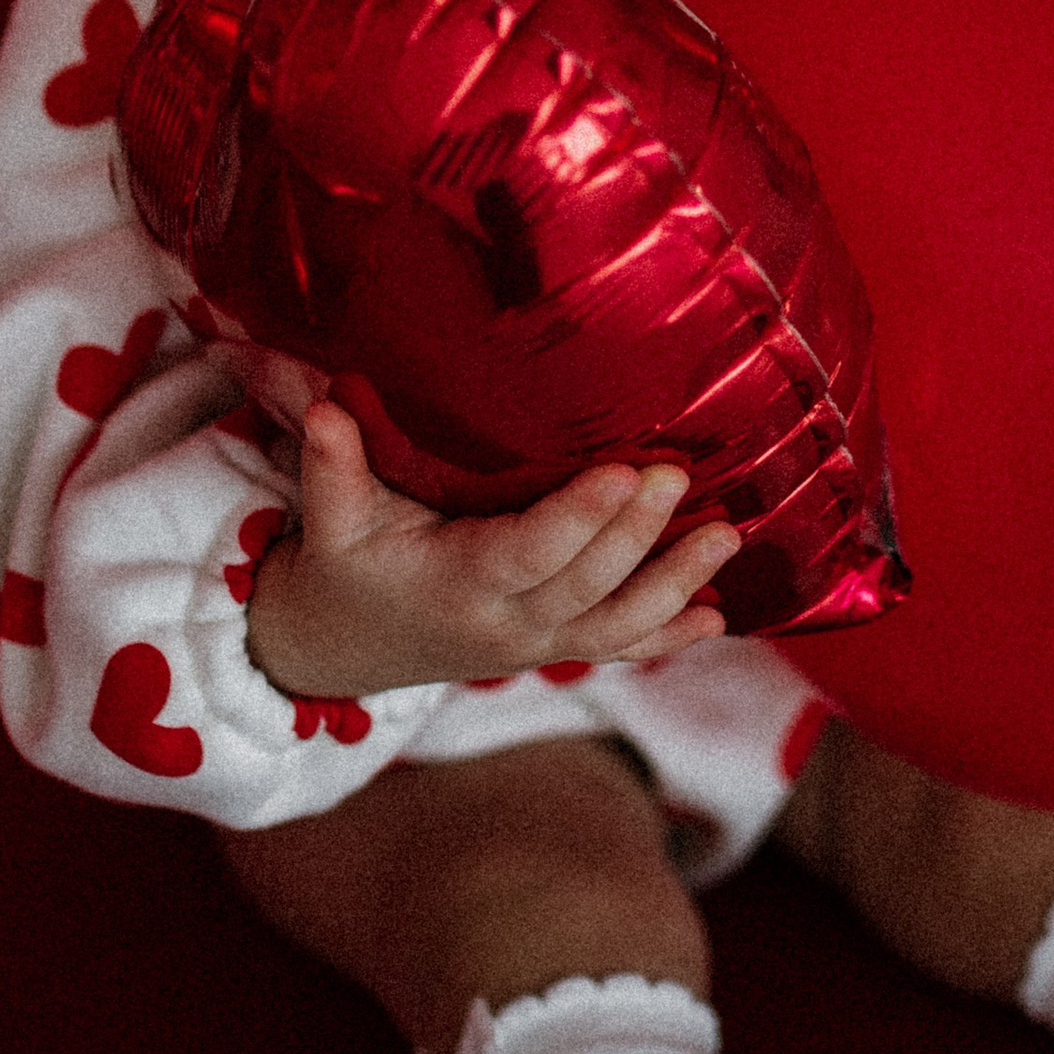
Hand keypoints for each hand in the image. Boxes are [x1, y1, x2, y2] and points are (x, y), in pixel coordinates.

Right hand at [244, 399, 740, 705]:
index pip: (527, 553)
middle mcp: (505, 623)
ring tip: (727, 538)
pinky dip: (668, 637)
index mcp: (456, 582)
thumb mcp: (332, 520)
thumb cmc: (346, 568)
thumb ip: (333, 465)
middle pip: (585, 585)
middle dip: (639, 536)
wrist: (344, 647)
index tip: (624, 473)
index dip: (578, 519)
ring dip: (676, 585)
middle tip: (681, 477)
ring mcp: (535, 643)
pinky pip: (618, 649)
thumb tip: (326, 404)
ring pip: (616, 624)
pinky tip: (717, 617)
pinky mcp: (552, 648)